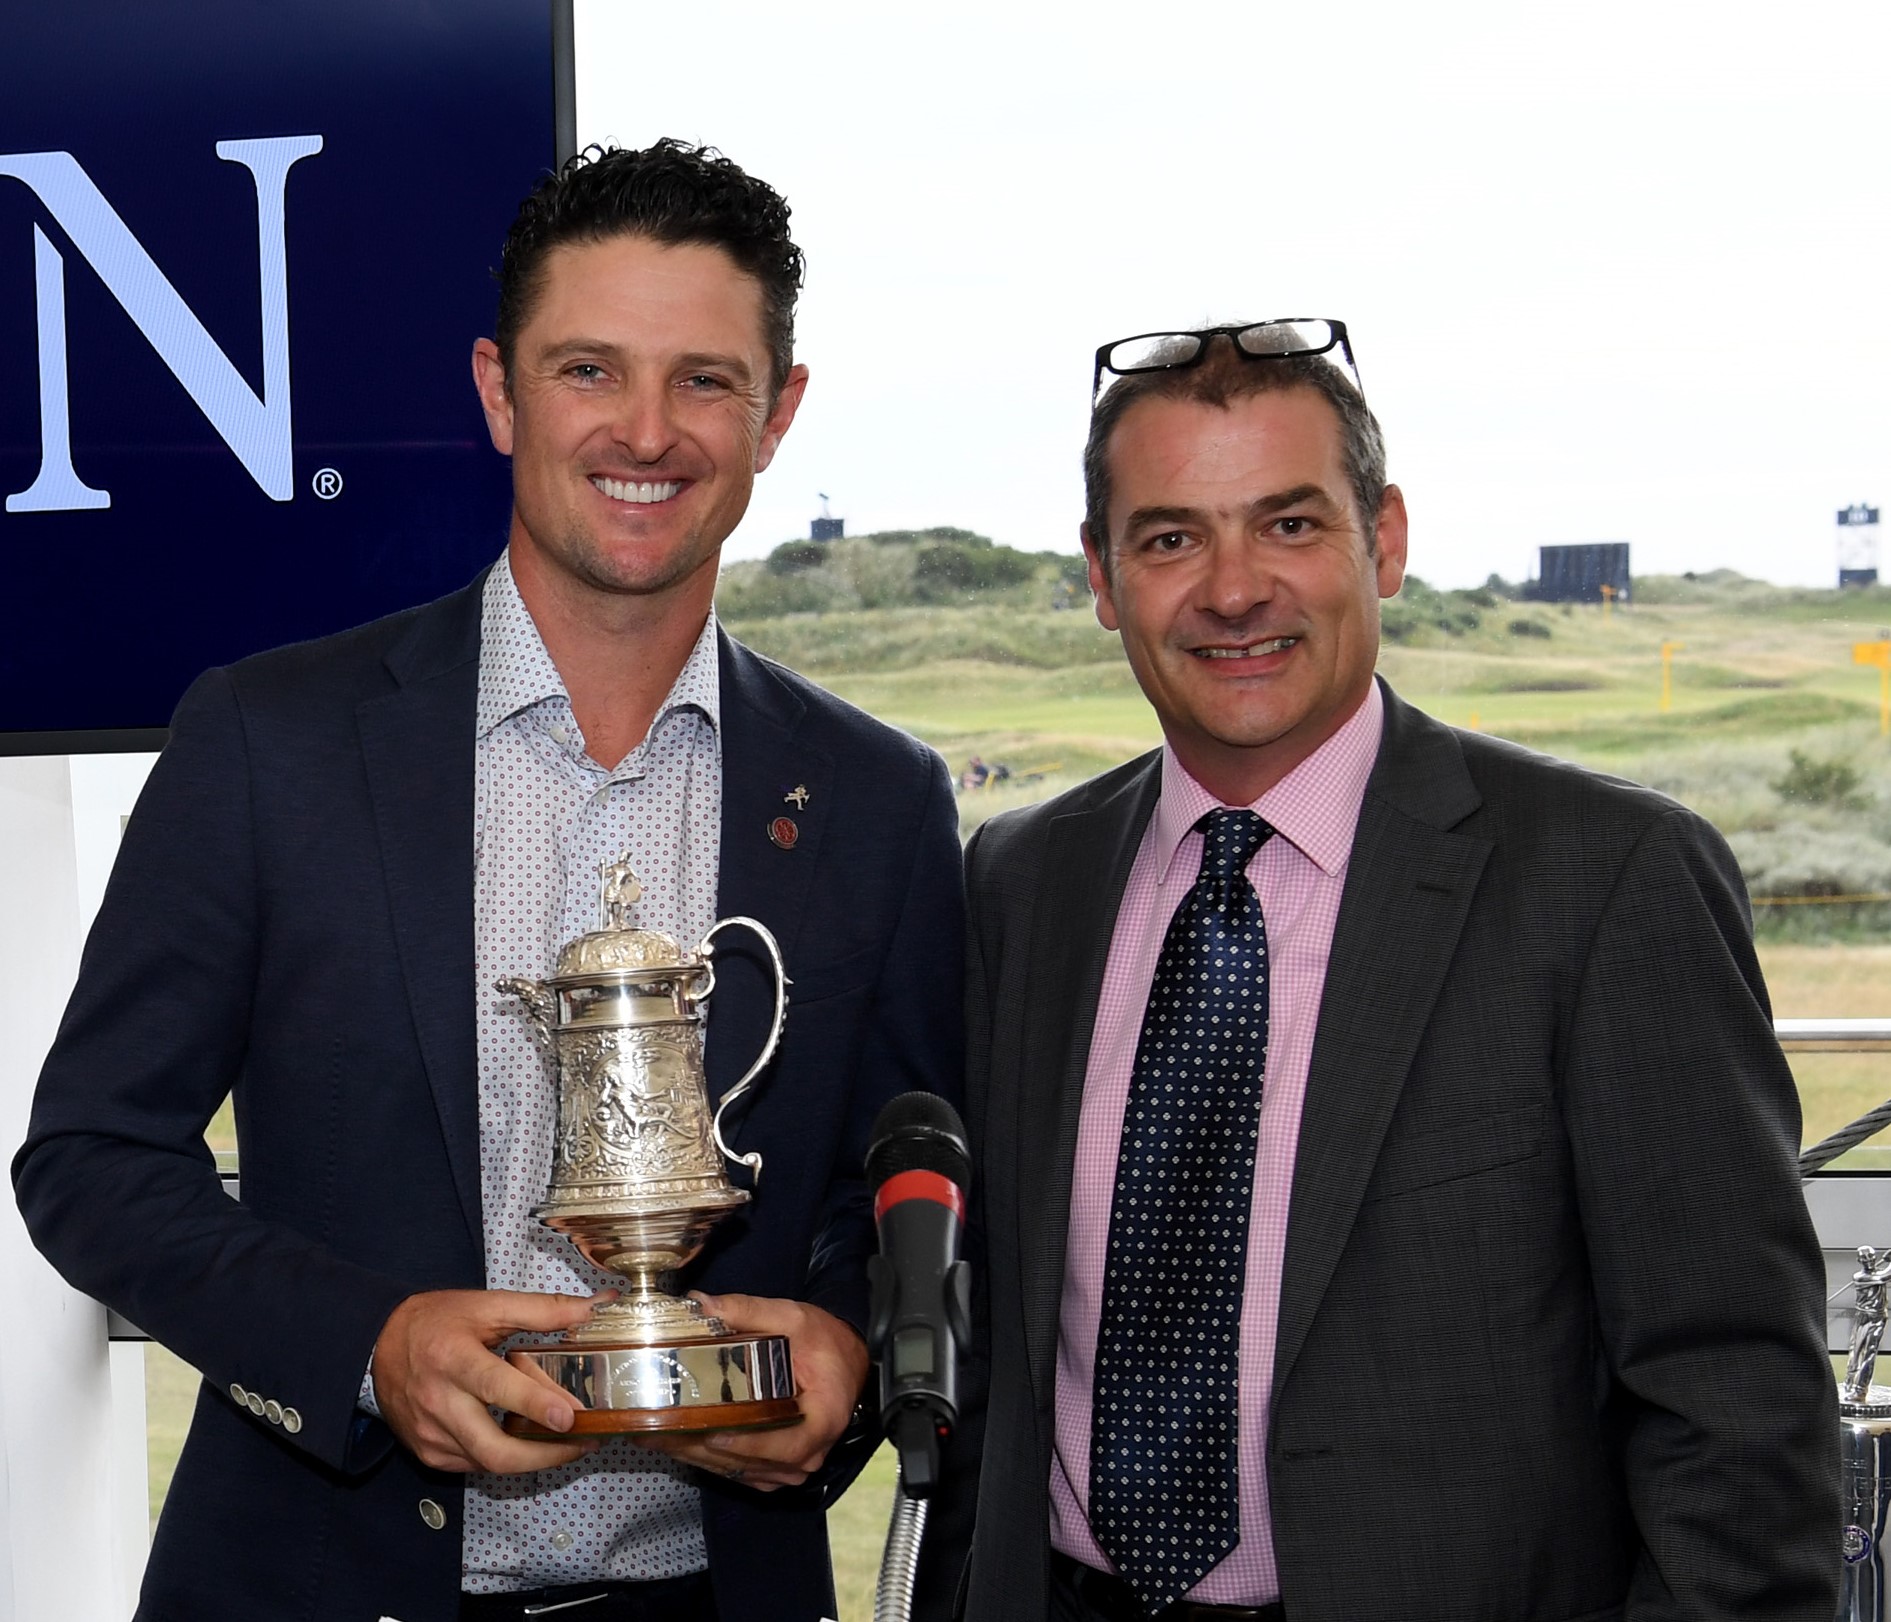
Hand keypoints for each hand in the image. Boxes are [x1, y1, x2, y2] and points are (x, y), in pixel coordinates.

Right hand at [373, 1287, 608, 1473]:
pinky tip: (530, 1443)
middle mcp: (439, 1403)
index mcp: (453, 1359)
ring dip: (534, 1459)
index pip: (495, 1387)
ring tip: (570, 1443)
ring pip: (489, 1464)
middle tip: (585, 1443)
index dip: (533, 1403)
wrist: (378, 1346)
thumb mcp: (487, 1305)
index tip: (568, 1416)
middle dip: (545, 1456)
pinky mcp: (429, 1453)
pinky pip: (476, 1465)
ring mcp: (432, 1435)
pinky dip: (507, 1458)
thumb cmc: (437, 1322)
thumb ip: (543, 1309)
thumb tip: (594, 1307)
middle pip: (494, 1449)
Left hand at [638, 1293, 868, 1490]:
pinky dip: (708, 1460)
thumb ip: (748, 1311)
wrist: (846, 1359)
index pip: (784, 1445)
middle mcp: (808, 1454)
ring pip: (739, 1471)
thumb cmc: (825, 1341)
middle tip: (658, 1431)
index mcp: (822, 1420)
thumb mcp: (793, 1317)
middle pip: (750, 1462)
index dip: (747, 1444)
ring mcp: (792, 1466)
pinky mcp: (776, 1468)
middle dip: (701, 1448)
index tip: (712, 1436)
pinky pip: (740, 1472)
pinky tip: (677, 1443)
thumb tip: (701, 1304)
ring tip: (655, 1437)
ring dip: (697, 1456)